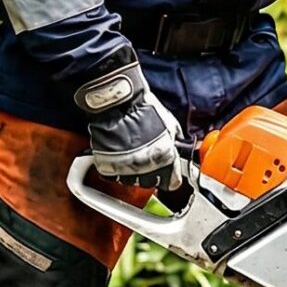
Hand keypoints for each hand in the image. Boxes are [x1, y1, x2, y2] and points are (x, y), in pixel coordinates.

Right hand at [71, 62, 190, 188]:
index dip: (170, 176)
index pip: (172, 183)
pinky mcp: (108, 167)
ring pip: (131, 181)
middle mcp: (147, 169)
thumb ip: (175, 140)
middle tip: (146, 159)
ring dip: (132, 171)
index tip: (167, 172)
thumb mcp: (170, 123)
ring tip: (129, 155)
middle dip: (150, 172)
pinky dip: (114, 169)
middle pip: (150, 183)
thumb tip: (179, 144)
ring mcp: (126, 169)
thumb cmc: (144, 110)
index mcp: (165, 160)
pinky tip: (117, 156)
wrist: (119, 103)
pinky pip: (113, 175)